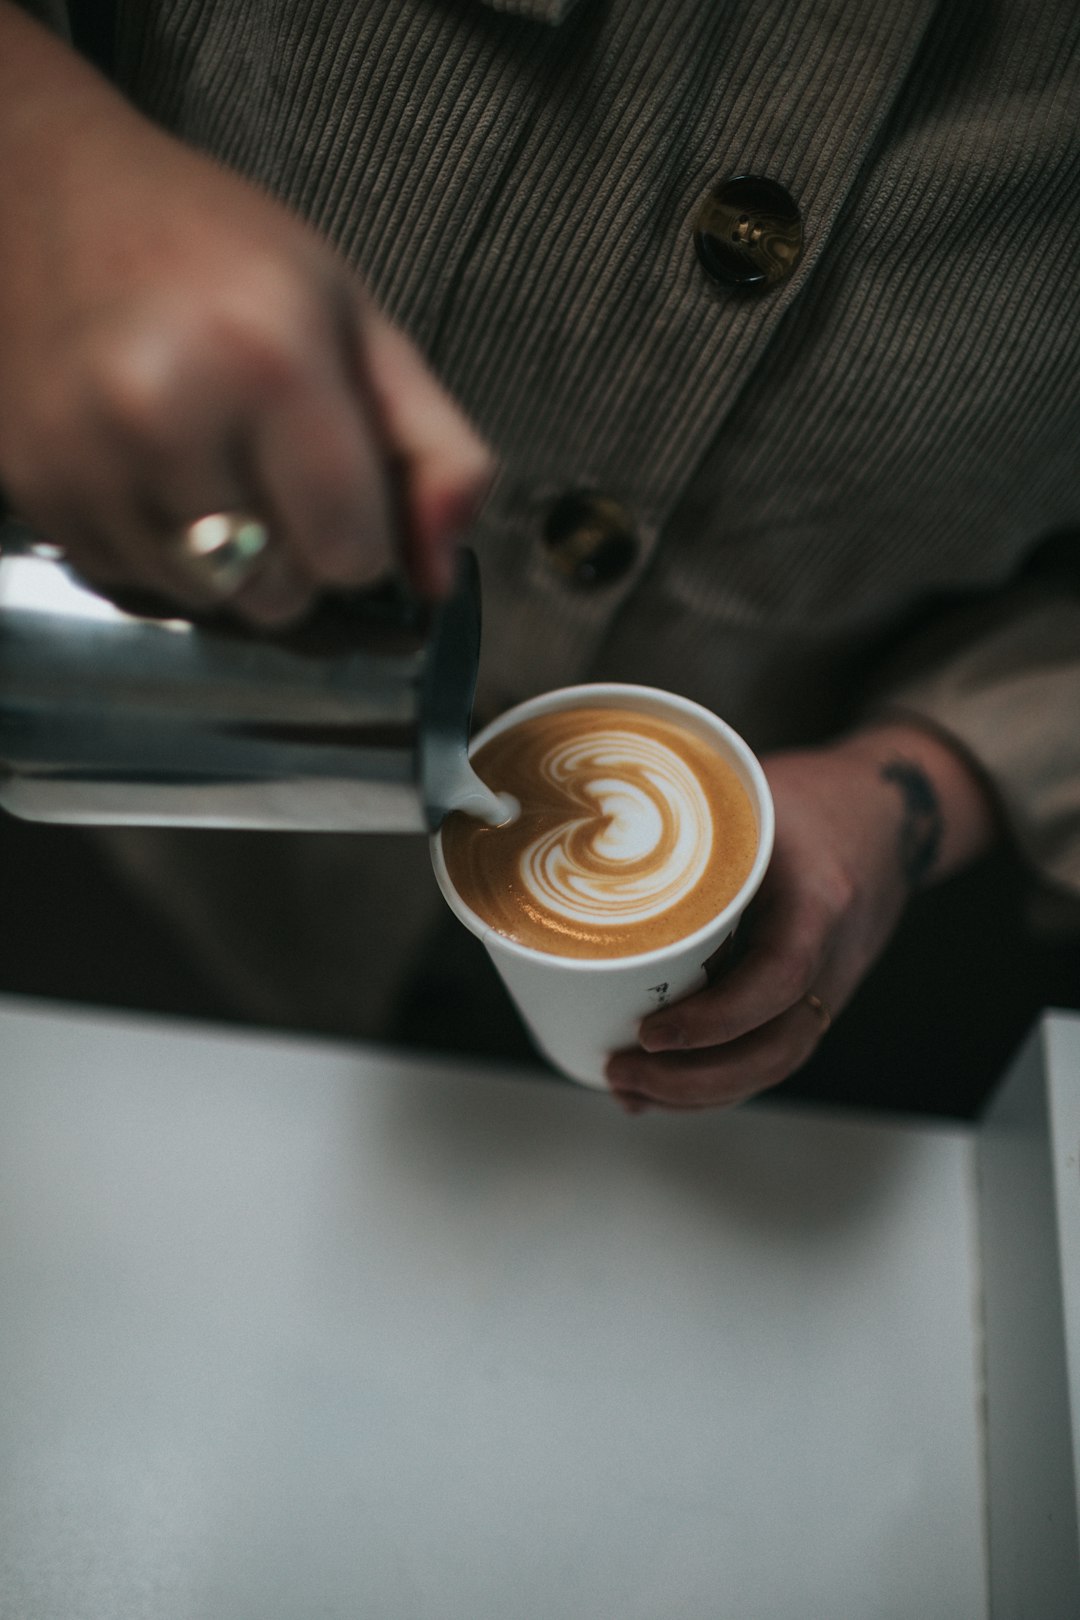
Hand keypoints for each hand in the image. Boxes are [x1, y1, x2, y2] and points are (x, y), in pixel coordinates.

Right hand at [0, 4, 492, 622]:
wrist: (44, 196)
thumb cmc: (215, 251)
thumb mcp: (356, 320)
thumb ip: (432, 447)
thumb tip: (441, 576)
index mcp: (269, 361)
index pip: (351, 555)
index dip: (359, 532)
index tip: (338, 482)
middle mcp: (167, 415)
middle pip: (277, 593)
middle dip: (294, 554)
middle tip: (269, 469)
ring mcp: (88, 458)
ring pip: (206, 601)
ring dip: (223, 561)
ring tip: (207, 463)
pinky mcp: (37, 491)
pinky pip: (133, 584)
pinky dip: (156, 551)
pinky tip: (149, 471)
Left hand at [606, 722, 997, 1112]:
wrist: (886, 818)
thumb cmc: (811, 800)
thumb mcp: (751, 802)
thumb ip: (688, 833)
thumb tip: (580, 849)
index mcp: (819, 899)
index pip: (781, 976)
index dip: (717, 1017)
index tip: (649, 1031)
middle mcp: (832, 957)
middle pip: (777, 1047)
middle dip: (693, 1078)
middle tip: (619, 1070)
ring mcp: (827, 987)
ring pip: (773, 1064)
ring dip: (698, 1092)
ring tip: (626, 1088)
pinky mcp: (812, 1001)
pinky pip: (769, 1056)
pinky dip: (714, 1083)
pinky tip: (656, 1091)